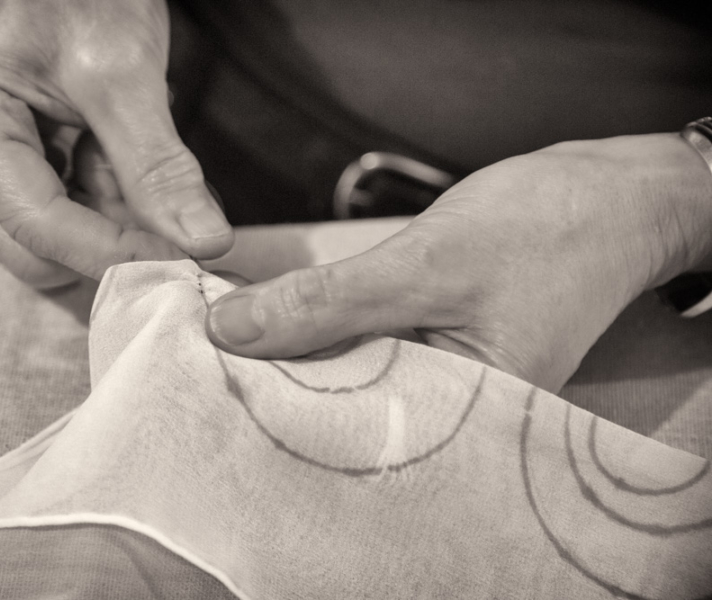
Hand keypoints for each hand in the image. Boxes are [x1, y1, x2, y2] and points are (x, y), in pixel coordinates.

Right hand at [0, 0, 232, 287]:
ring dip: (118, 229)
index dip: (116, 254)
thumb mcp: (126, 74)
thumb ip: (159, 166)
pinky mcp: (11, 175)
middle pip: (37, 249)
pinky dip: (114, 215)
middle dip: (115, 246)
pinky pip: (67, 224)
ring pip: (56, 245)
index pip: (38, 223)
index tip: (183, 263)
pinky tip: (137, 181)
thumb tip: (203, 242)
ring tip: (159, 183)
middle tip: (185, 229)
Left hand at [206, 134, 711, 392]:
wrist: (613, 195)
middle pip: (347, 412)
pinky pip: (373, 352)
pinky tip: (285, 325)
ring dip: (302, 354)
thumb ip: (329, 303)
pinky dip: (333, 334)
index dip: (276, 409)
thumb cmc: (545, 229)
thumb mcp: (427, 263)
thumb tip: (230, 330)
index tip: (210, 380)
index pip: (350, 435)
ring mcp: (449, 384)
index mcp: (467, 424)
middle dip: (282, 383)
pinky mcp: (441, 350)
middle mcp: (455, 419)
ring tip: (234, 341)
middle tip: (207, 359)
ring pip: (356, 379)